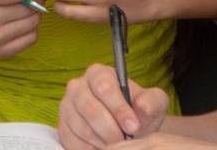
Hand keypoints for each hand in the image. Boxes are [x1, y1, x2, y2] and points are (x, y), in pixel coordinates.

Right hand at [56, 63, 170, 146]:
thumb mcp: (153, 103)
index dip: (119, 108)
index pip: (104, 87)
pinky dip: (91, 149)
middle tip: (127, 141)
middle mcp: (77, 86)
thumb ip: (152, 102)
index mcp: (98, 73)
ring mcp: (67, 107)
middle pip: (90, 109)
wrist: (128, 128)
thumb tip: (142, 107)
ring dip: (104, 141)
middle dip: (112, 130)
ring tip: (118, 144)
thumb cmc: (139, 111)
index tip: (133, 127)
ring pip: (82, 128)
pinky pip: (73, 141)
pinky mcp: (62, 126)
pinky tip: (104, 146)